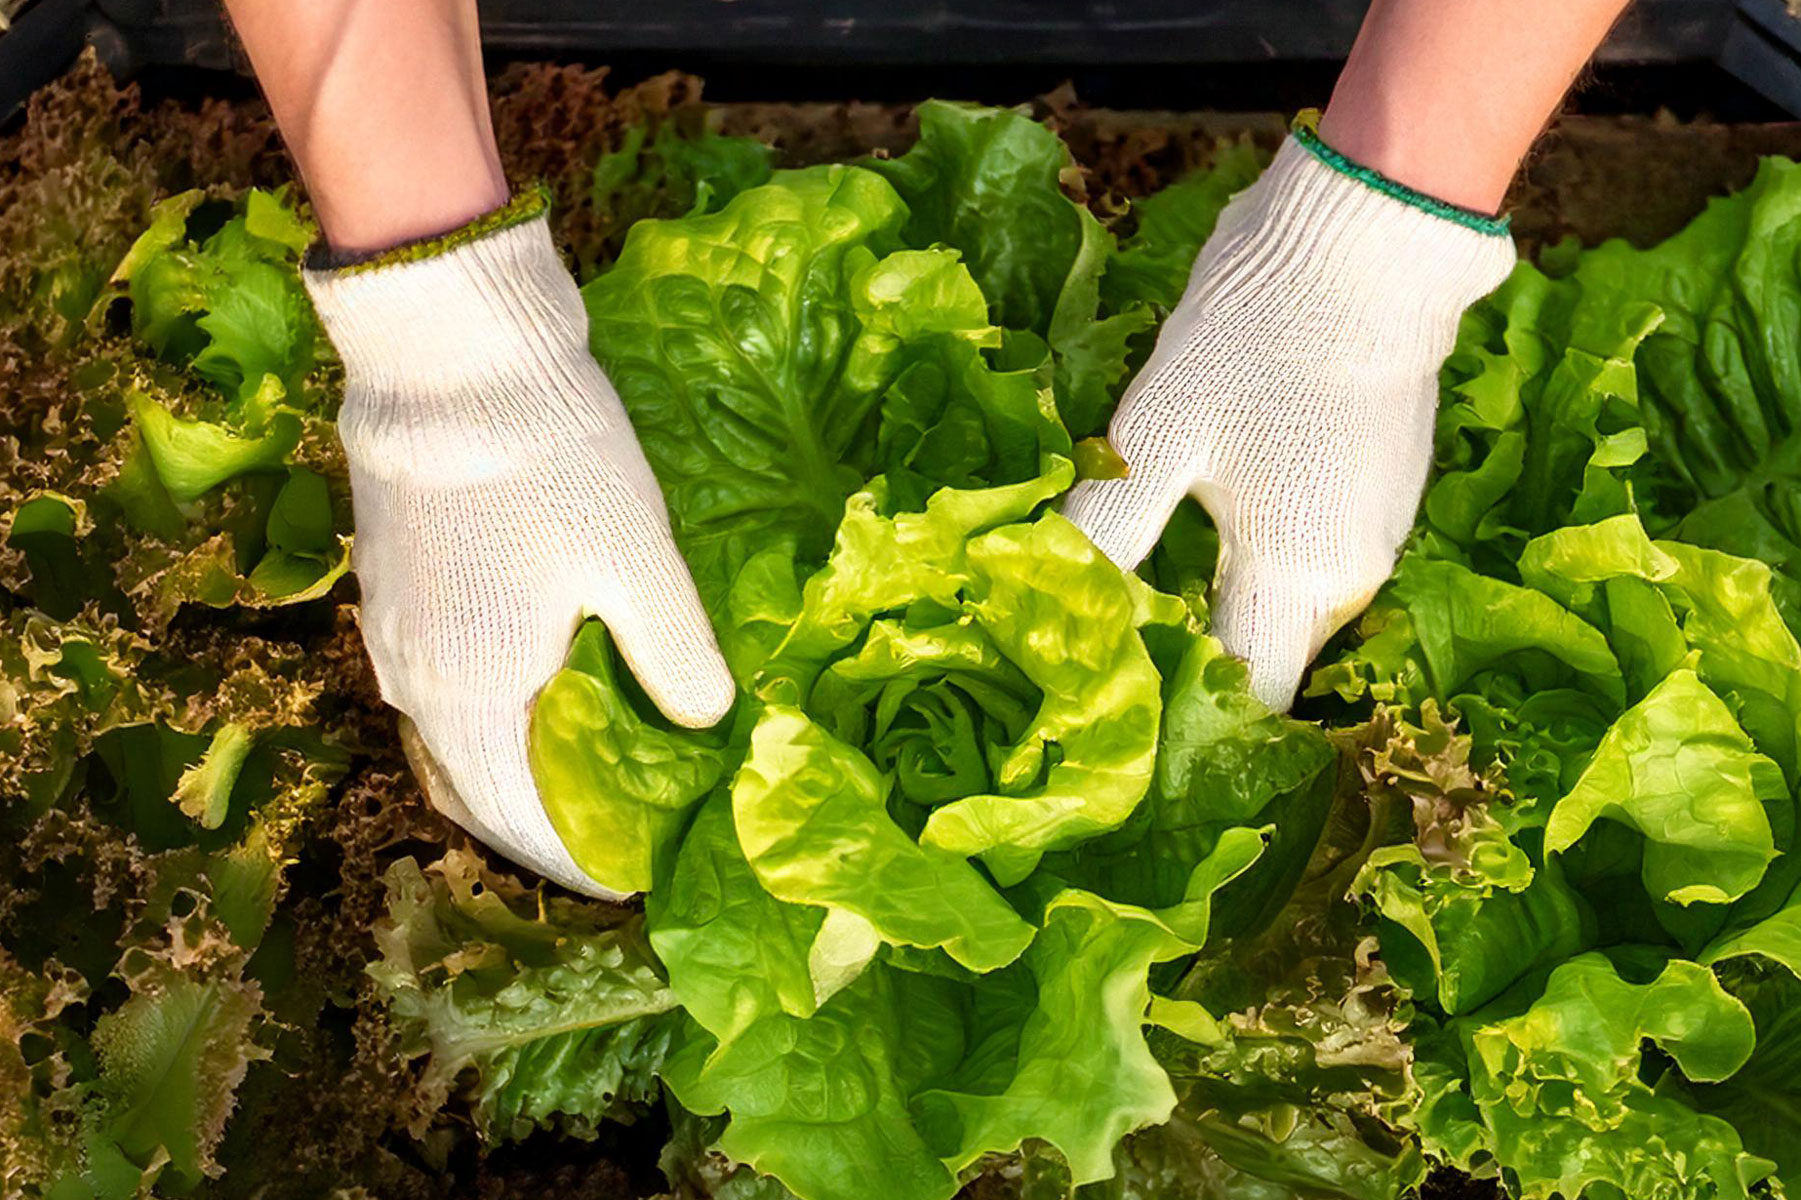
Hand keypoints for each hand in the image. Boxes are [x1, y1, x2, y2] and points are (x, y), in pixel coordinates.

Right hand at [305, 205, 733, 895]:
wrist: (451, 357)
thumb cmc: (555, 463)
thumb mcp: (640, 566)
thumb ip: (677, 660)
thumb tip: (707, 725)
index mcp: (476, 696)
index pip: (521, 821)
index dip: (576, 862)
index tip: (629, 880)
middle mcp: (416, 683)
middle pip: (476, 791)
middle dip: (541, 826)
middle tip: (608, 840)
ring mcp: (389, 635)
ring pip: (450, 741)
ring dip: (507, 773)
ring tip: (574, 779)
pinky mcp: (385, 588)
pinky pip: (434, 691)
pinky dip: (482, 720)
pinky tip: (529, 697)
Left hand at [1064, 134, 1513, 710]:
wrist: (1365, 242)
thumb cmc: (1253, 344)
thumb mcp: (1156, 440)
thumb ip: (1110, 533)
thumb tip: (1052, 603)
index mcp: (1294, 579)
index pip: (1249, 696)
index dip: (1190, 717)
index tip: (1129, 714)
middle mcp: (1348, 576)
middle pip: (1269, 656)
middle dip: (1201, 666)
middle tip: (1122, 653)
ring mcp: (1376, 529)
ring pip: (1290, 605)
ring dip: (1229, 610)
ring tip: (1153, 601)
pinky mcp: (1381, 486)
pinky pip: (1313, 556)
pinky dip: (1261, 562)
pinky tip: (1210, 532)